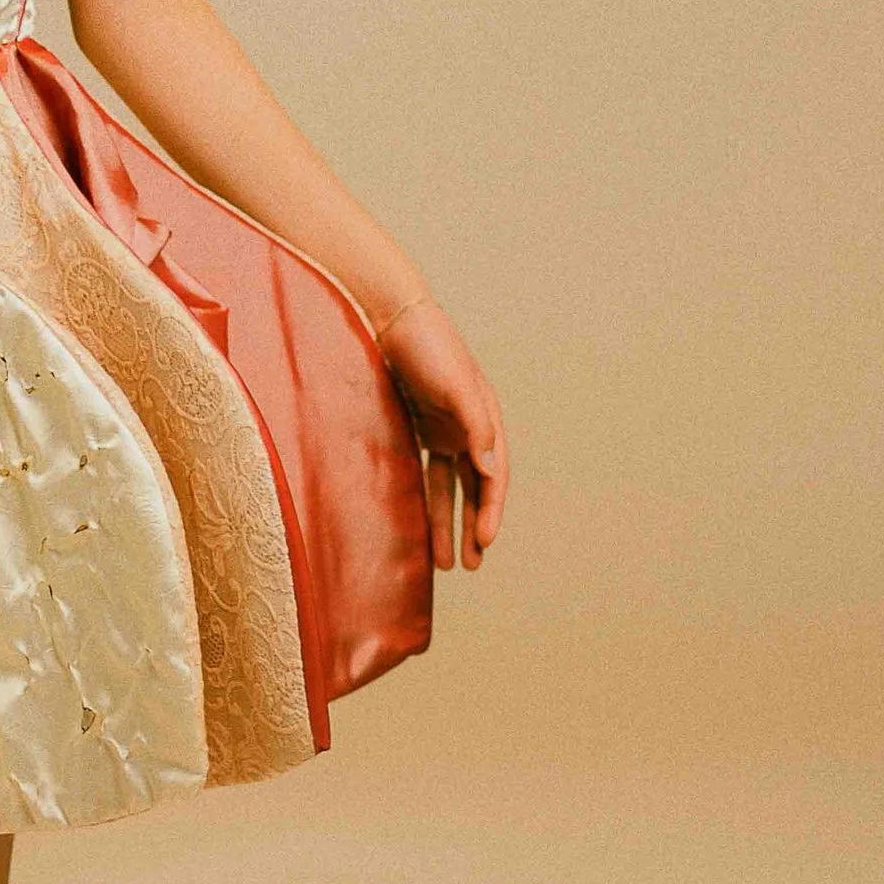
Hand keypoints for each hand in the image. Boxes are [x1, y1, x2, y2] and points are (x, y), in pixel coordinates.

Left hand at [377, 300, 507, 570]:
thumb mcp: (455, 384)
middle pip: (474, 489)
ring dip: (449, 523)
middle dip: (474, 527)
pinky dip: (423, 501)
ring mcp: (442, 430)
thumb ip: (475, 424)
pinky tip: (417, 527)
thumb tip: (489, 466)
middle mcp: (467, 429)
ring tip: (446, 563)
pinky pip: (423, 474)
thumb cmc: (428, 346)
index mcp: (484, 419)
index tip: (484, 542)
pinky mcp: (417, 428)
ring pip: (448, 488)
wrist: (391, 317)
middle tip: (472, 565)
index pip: (492, 476)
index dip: (490, 510)